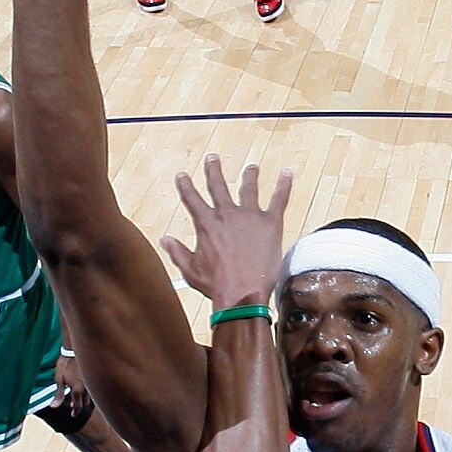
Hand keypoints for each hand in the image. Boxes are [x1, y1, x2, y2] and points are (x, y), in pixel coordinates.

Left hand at [53, 350, 91, 418]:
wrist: (75, 349)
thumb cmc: (65, 363)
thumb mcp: (59, 379)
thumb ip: (58, 394)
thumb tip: (53, 407)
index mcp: (77, 390)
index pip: (78, 406)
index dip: (75, 412)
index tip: (73, 415)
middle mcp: (87, 388)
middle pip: (85, 404)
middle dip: (79, 406)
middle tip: (72, 406)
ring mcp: (92, 383)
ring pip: (91, 397)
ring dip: (84, 399)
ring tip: (78, 397)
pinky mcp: (95, 377)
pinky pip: (94, 389)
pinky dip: (89, 392)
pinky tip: (84, 389)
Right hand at [159, 154, 292, 308]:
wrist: (243, 292)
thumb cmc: (217, 285)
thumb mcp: (190, 269)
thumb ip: (177, 252)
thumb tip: (165, 240)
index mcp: (207, 224)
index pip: (192, 199)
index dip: (185, 186)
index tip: (182, 176)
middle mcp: (227, 214)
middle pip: (218, 185)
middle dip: (214, 170)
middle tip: (212, 159)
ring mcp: (249, 216)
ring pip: (249, 188)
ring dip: (249, 175)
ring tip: (251, 168)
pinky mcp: (270, 223)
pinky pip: (279, 199)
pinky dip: (284, 185)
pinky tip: (286, 174)